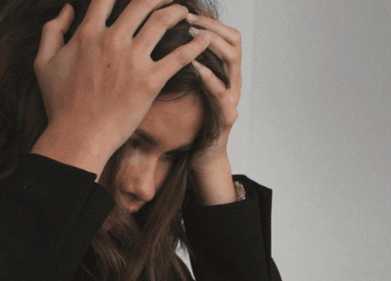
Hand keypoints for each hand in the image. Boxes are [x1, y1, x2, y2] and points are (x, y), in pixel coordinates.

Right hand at [31, 0, 210, 177]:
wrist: (78, 136)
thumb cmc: (60, 103)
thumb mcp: (44, 63)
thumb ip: (52, 31)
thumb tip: (67, 10)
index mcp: (87, 34)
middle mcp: (112, 40)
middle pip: (141, 3)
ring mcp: (132, 60)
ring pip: (161, 22)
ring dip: (177, 11)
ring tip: (186, 11)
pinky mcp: (150, 81)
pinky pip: (179, 57)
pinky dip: (195, 45)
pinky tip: (206, 39)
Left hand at [186, 13, 242, 204]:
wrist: (200, 156)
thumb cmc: (189, 121)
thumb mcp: (183, 86)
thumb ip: (178, 63)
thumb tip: (156, 37)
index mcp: (223, 70)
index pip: (225, 33)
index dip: (208, 20)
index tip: (184, 12)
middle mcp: (232, 80)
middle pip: (234, 40)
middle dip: (210, 26)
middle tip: (187, 19)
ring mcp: (232, 97)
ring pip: (233, 61)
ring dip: (211, 44)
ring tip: (190, 35)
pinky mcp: (227, 117)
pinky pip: (222, 93)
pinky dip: (209, 77)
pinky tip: (194, 67)